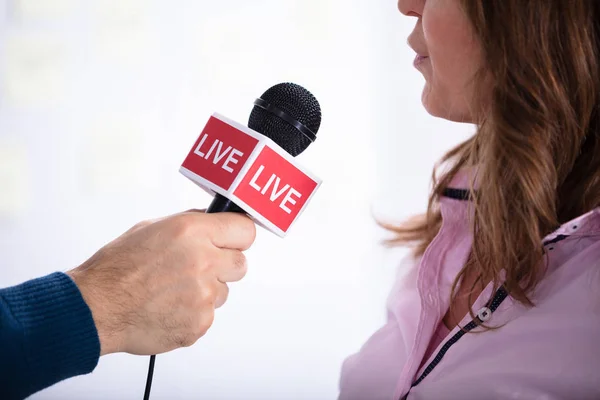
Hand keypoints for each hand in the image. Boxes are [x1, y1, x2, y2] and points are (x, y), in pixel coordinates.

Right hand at [67, 210, 255, 355]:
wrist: (96, 307)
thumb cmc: (118, 267)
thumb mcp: (152, 228)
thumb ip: (190, 224)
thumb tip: (213, 222)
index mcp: (193, 232)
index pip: (245, 230)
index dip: (237, 236)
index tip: (233, 240)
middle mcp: (203, 261)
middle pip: (241, 263)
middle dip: (224, 265)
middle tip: (199, 268)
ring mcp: (204, 295)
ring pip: (224, 292)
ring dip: (206, 291)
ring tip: (173, 290)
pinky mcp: (200, 323)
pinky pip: (208, 315)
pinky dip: (193, 313)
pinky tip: (169, 307)